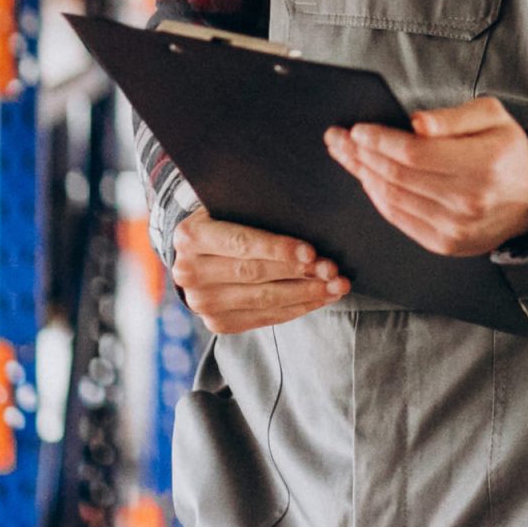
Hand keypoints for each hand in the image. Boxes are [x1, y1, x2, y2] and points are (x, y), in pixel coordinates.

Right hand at [170, 208, 347, 333]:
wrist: (201, 252)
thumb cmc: (230, 218)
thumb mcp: (235, 203)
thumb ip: (260, 206)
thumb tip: (310, 216)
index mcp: (191, 236)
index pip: (240, 244)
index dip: (277, 249)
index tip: (311, 252)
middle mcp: (189, 273)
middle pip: (254, 274)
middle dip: (299, 272)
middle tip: (333, 269)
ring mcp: (201, 303)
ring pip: (263, 299)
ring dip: (306, 293)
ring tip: (337, 286)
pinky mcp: (218, 323)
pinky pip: (265, 317)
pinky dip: (298, 308)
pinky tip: (322, 298)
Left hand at [325, 96, 527, 257]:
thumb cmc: (507, 150)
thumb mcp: (491, 116)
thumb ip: (452, 117)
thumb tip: (415, 123)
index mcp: (484, 163)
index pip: (414, 153)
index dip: (379, 140)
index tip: (356, 129)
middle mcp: (469, 200)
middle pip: (397, 176)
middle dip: (360, 155)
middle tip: (338, 139)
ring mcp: (456, 228)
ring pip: (392, 199)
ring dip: (363, 176)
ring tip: (347, 156)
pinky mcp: (445, 244)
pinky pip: (399, 219)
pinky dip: (378, 198)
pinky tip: (368, 180)